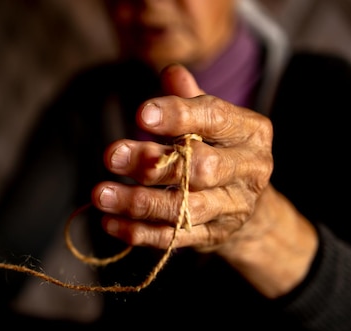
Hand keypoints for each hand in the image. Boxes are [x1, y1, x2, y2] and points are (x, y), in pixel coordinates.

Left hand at [91, 64, 317, 296]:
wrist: (245, 203)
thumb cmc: (218, 149)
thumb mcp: (210, 121)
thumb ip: (189, 99)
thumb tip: (170, 72)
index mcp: (250, 132)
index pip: (215, 118)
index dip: (177, 116)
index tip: (139, 115)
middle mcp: (249, 170)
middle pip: (200, 168)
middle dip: (152, 162)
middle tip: (110, 155)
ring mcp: (234, 209)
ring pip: (185, 209)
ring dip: (139, 202)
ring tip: (100, 194)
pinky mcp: (214, 237)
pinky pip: (174, 238)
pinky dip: (140, 233)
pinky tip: (110, 222)